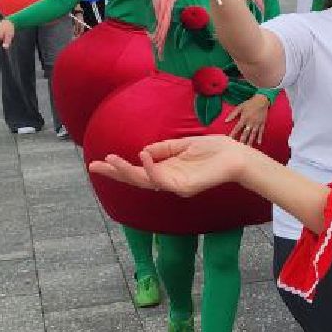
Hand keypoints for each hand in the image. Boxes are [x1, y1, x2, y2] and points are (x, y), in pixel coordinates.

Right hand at [89, 135, 265, 198]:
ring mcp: (176, 185)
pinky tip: (142, 157)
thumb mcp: (183, 144)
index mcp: (168, 170)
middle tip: (93, 166)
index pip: (139, 170)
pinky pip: (162, 179)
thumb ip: (164, 149)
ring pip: (145, 181)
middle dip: (115, 173)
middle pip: (136, 179)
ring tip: (111, 160)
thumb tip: (142, 152)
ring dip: (126, 171)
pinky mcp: (184, 187)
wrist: (238, 156)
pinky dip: (151, 168)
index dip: (120, 167)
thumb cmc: (215, 150)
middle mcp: (169, 180)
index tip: (100, 161)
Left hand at [223, 95, 270, 146]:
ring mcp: (257, 123)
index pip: (237, 128)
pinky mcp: (262, 123)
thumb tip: (226, 121)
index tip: (230, 139)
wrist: (262, 100)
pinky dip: (260, 137)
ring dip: (250, 141)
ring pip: (253, 134)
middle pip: (245, 133)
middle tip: (239, 147)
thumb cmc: (249, 103)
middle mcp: (251, 122)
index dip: (233, 134)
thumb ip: (233, 114)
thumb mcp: (240, 107)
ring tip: (248, 147)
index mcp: (244, 118)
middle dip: (242, 140)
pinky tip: (258, 143)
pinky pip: (261, 132)